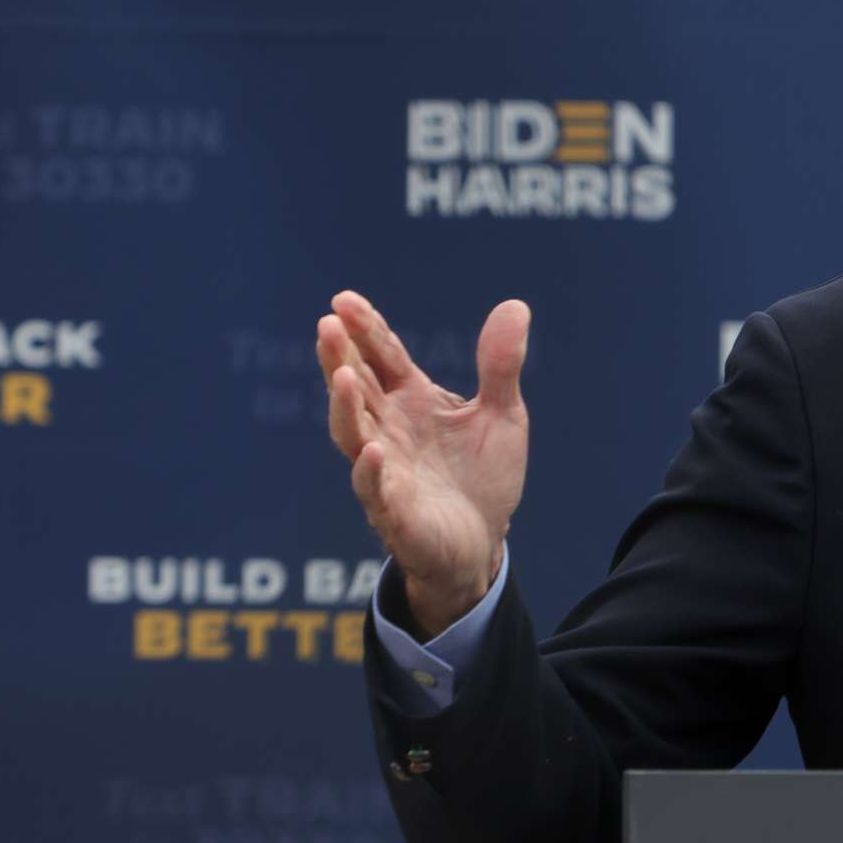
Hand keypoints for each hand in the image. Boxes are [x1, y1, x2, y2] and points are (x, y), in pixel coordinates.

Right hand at [316, 291, 530, 637]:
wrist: (483, 543)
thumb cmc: (481, 476)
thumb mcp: (502, 415)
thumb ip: (500, 366)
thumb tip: (515, 305)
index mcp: (410, 400)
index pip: (381, 357)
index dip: (365, 329)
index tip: (343, 299)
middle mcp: (389, 429)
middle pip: (357, 388)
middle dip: (340, 357)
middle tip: (327, 324)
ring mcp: (387, 470)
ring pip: (354, 434)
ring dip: (345, 406)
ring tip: (342, 375)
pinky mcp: (395, 512)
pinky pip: (375, 490)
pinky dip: (371, 471)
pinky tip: (372, 450)